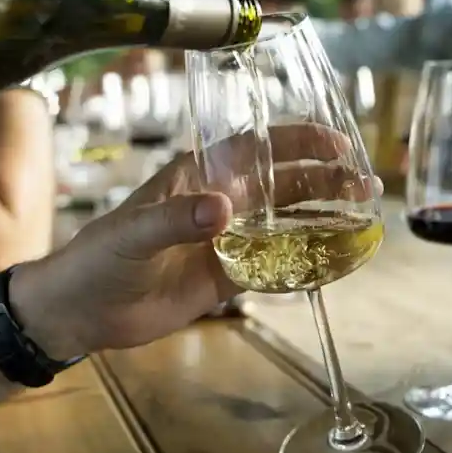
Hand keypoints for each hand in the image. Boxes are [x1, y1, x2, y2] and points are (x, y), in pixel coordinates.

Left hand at [12, 124, 376, 359]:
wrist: (86, 310)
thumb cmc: (101, 257)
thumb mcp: (132, 233)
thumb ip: (176, 218)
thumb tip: (225, 209)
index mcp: (200, 175)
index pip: (256, 147)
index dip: (297, 142)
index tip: (335, 145)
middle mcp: (223, 201)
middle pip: (283, 183)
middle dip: (325, 180)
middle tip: (365, 185)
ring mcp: (230, 238)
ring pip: (287, 220)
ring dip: (324, 216)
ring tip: (363, 215)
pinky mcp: (232, 274)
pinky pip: (276, 262)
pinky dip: (306, 259)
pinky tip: (336, 259)